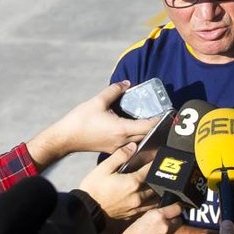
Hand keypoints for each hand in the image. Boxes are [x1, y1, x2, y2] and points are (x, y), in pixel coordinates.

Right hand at [29, 82, 159, 165]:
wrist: (65, 138)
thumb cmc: (80, 121)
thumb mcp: (97, 101)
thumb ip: (114, 90)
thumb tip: (126, 83)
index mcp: (122, 129)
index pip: (147, 126)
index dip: (159, 120)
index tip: (167, 114)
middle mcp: (123, 141)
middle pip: (146, 136)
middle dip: (156, 128)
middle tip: (163, 118)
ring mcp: (117, 147)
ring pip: (139, 142)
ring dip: (146, 134)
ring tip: (152, 124)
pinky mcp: (111, 150)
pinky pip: (130, 145)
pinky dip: (136, 138)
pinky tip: (135, 131)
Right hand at [78, 144, 158, 220]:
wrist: (86, 210)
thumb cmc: (93, 189)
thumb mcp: (103, 168)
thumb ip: (120, 156)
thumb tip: (132, 146)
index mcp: (133, 182)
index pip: (150, 169)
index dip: (155, 162)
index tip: (157, 157)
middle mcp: (138, 196)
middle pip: (156, 185)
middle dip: (156, 177)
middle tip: (157, 171)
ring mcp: (136, 207)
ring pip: (155, 199)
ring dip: (156, 191)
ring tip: (155, 185)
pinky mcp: (132, 215)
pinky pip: (148, 209)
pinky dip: (151, 203)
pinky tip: (148, 198)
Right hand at [106, 203, 182, 233]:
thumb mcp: (139, 220)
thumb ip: (154, 217)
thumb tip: (163, 215)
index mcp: (157, 216)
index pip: (178, 208)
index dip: (177, 209)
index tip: (177, 210)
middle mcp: (165, 227)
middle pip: (178, 221)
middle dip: (172, 223)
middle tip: (162, 227)